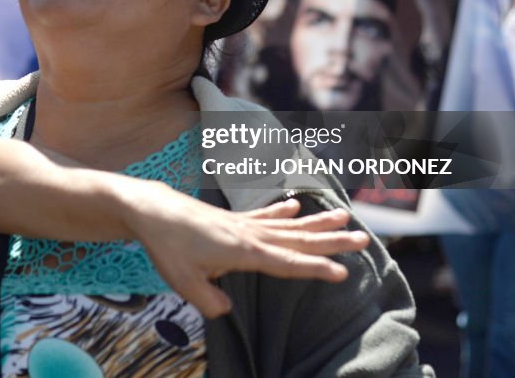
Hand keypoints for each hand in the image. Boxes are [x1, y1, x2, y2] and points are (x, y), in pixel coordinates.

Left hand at [128, 183, 368, 317]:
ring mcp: (242, 224)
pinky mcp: (231, 219)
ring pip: (287, 224)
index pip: (287, 263)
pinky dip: (281, 211)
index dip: (315, 269)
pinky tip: (295, 204)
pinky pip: (264, 215)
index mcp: (243, 252)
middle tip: (363, 237)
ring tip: (344, 213)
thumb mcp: (183, 282)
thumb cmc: (167, 247)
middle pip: (297, 240)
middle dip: (331, 241)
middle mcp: (249, 235)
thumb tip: (226, 310)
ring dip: (316, 222)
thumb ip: (208, 301)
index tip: (343, 272)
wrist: (152, 211)